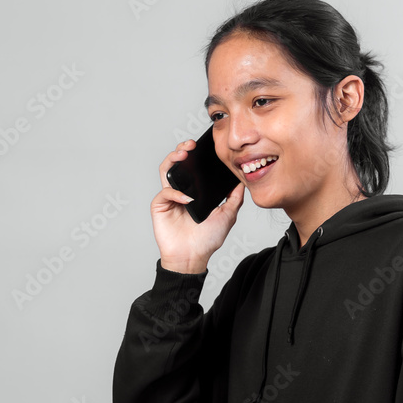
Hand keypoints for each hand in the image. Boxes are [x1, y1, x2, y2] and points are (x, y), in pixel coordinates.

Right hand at [151, 138, 245, 273]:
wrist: (193, 257)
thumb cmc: (207, 240)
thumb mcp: (227, 215)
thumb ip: (235, 198)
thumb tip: (242, 181)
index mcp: (195, 191)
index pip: (193, 168)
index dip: (196, 155)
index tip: (205, 147)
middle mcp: (181, 191)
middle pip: (177, 164)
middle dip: (182, 150)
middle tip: (190, 145)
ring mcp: (170, 198)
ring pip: (166, 171)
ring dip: (173, 159)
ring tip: (182, 154)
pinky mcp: (160, 206)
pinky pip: (165, 192)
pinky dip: (176, 192)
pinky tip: (187, 199)